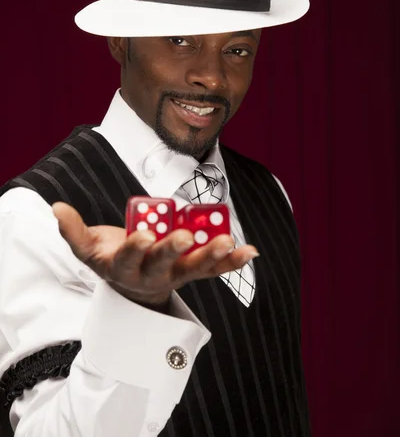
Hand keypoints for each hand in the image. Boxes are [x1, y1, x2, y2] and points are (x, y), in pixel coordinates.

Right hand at [52, 202, 259, 305]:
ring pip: (195, 269)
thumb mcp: (87, 247)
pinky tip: (250, 251)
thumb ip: (72, 229)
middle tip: (184, 236)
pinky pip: (215, 270)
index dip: (134, 248)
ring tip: (228, 242)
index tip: (141, 235)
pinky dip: (232, 262)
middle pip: (164, 266)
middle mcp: (152, 274)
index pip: (128, 259)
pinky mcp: (193, 271)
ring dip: (212, 257)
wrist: (132, 284)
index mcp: (123, 267)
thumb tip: (56, 207)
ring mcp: (176, 275)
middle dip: (173, 251)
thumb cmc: (110, 258)